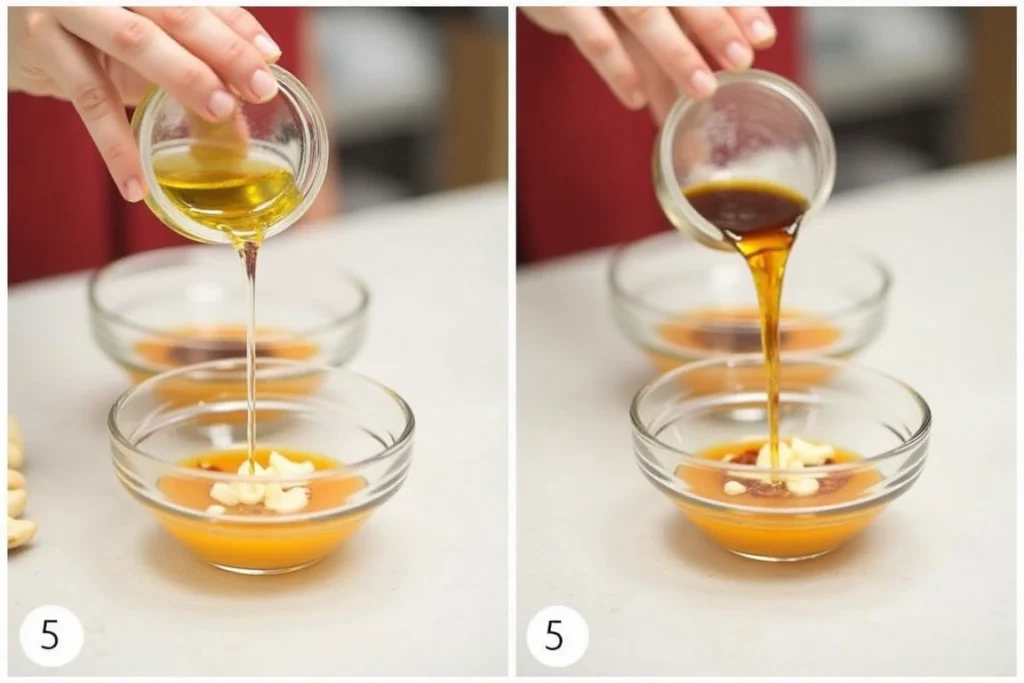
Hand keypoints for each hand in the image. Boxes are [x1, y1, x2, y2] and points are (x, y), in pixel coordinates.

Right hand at [9, 7, 281, 201]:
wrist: (12, 26)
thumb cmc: (92, 34)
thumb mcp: (142, 42)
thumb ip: (190, 70)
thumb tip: (243, 131)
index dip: (238, 27)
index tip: (271, 60)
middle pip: (174, 11)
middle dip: (223, 50)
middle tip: (260, 88)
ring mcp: (72, 9)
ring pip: (134, 41)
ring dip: (183, 78)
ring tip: (220, 115)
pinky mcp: (44, 45)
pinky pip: (88, 99)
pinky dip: (116, 146)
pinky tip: (137, 185)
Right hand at [521, 7, 776, 121]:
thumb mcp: (634, 11)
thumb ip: (666, 45)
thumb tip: (696, 99)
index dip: (738, 8)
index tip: (763, 36)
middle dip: (716, 27)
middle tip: (742, 61)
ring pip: (645, 15)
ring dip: (676, 53)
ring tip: (703, 89)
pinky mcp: (565, 3)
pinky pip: (594, 37)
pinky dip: (618, 68)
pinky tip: (637, 98)